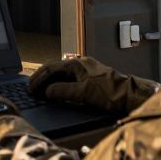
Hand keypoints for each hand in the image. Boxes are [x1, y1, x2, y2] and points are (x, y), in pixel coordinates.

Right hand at [27, 56, 157, 114]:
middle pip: (55, 70)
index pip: (51, 68)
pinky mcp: (90, 79)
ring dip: (50, 83)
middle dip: (42, 80)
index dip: (38, 78)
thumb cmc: (110, 92)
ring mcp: (85, 71)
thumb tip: (47, 92)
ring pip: (62, 76)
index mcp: (77, 63)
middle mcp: (80, 64)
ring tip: (41, 92)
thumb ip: (62, 91)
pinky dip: (60, 86)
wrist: (130, 96)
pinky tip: (57, 94)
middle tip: (31, 89)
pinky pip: (70, 80)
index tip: (30, 88)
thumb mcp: (83, 93)